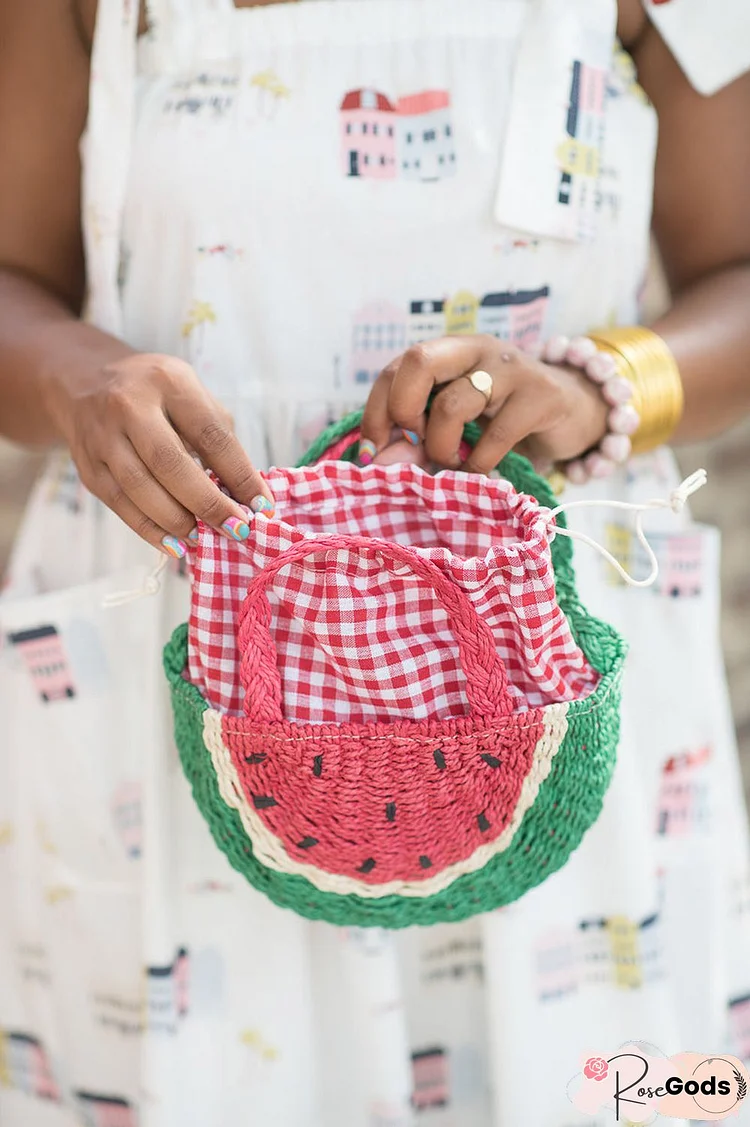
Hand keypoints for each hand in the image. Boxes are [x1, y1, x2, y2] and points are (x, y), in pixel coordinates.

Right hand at [47, 353, 272, 555]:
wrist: (85, 383)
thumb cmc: (156, 395)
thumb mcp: (191, 395)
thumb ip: (218, 439)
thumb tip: (244, 496)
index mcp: (169, 382)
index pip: (210, 434)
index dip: (240, 475)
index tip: (263, 506)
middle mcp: (130, 406)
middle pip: (170, 463)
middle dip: (208, 503)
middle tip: (236, 529)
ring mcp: (102, 437)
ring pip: (140, 487)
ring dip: (177, 520)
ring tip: (204, 538)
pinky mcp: (88, 466)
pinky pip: (120, 504)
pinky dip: (149, 529)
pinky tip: (174, 544)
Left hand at [360, 335, 608, 474]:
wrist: (575, 410)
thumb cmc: (504, 417)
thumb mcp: (457, 423)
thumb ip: (417, 438)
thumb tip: (377, 463)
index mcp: (450, 350)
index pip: (397, 367)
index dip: (376, 409)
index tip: (372, 451)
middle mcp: (476, 349)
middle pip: (419, 361)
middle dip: (402, 410)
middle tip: (411, 444)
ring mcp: (511, 369)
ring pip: (453, 404)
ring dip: (440, 446)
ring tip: (449, 462)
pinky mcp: (541, 396)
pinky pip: (495, 437)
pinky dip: (477, 465)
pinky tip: (478, 473)